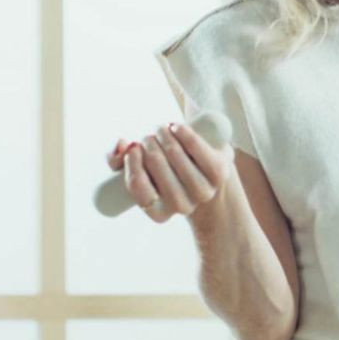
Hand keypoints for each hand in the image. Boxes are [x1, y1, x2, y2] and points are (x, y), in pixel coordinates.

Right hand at [106, 121, 235, 222]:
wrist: (206, 170)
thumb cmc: (165, 168)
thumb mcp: (140, 167)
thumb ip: (119, 158)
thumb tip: (122, 145)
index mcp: (160, 212)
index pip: (140, 190)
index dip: (132, 166)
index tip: (133, 147)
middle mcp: (182, 206)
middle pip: (159, 170)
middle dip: (149, 146)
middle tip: (148, 135)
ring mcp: (203, 191)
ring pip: (178, 159)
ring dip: (165, 137)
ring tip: (161, 129)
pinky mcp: (219, 172)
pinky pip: (199, 151)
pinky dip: (186, 135)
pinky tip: (176, 127)